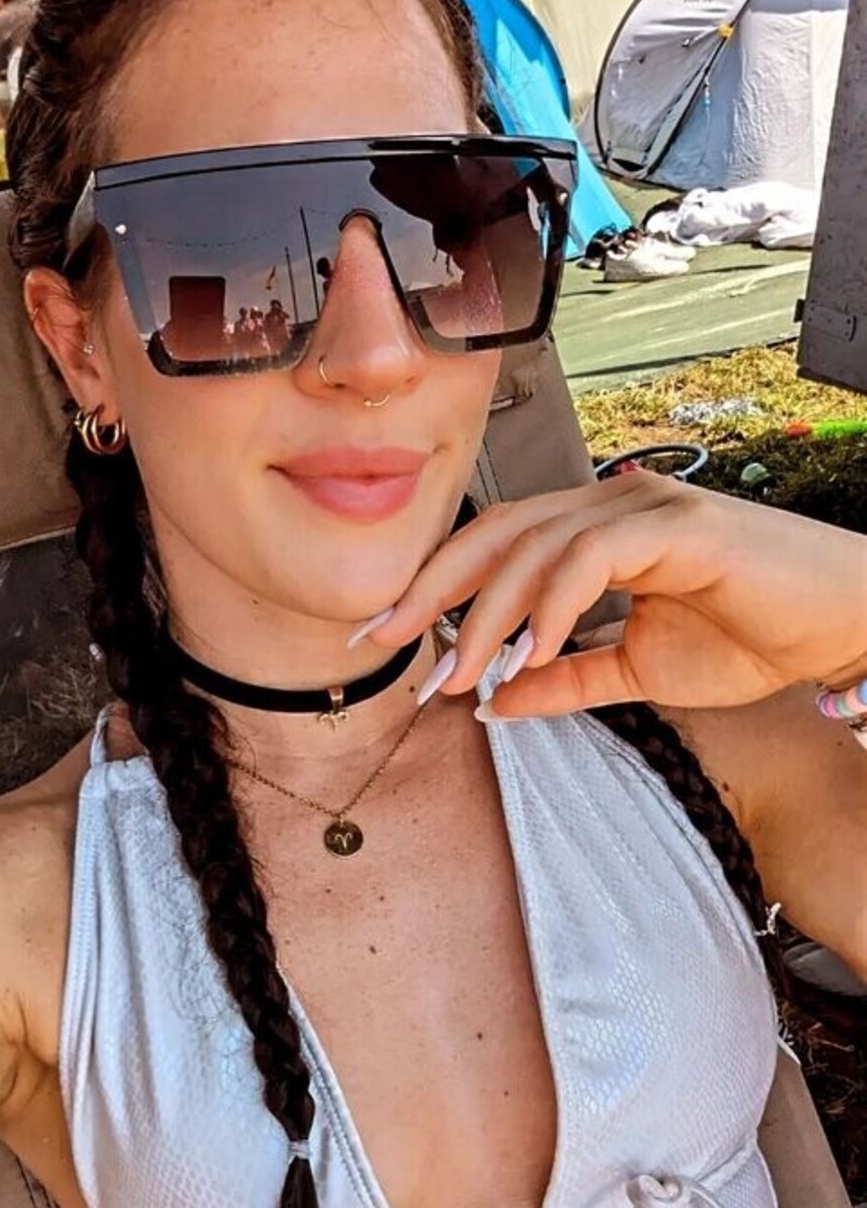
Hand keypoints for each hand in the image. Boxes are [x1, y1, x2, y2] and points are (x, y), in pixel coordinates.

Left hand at [362, 474, 866, 717]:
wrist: (834, 628)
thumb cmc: (750, 637)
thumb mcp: (637, 672)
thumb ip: (566, 680)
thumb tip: (495, 704)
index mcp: (594, 530)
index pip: (494, 545)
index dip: (434, 588)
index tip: (385, 641)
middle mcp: (611, 502)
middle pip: (496, 532)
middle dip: (433, 590)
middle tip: (389, 646)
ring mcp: (644, 506)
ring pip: (537, 545)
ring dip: (491, 615)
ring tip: (466, 675)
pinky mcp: (679, 525)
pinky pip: (594, 554)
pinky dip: (555, 604)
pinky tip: (534, 654)